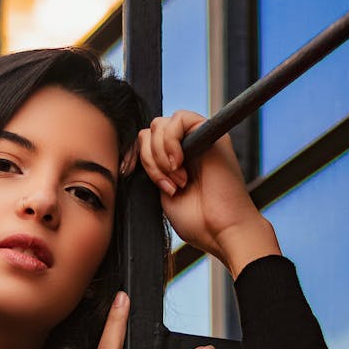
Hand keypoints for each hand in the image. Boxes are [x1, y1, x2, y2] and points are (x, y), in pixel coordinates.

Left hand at [138, 111, 280, 277]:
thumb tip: (134, 151)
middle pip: (149, 131)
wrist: (221, 230)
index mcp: (175, 161)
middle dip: (149, 160)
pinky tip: (179, 164)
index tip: (127, 172)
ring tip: (177, 181)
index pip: (145, 141)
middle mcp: (186, 146)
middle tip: (168, 186)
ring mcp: (199, 137)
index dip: (133, 154)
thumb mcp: (162, 192)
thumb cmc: (197, 221)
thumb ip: (152, 168)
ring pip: (159, 125)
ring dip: (160, 156)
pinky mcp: (210, 132)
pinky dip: (171, 142)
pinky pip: (179, 118)